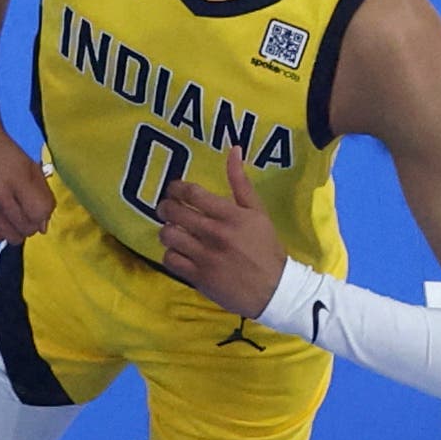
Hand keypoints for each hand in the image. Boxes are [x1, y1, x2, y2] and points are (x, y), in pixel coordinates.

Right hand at [0, 111, 53, 244]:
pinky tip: (2, 218)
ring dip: (18, 230)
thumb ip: (43, 197)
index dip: (44, 213)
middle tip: (27, 211)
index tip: (40, 206)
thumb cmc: (8, 155)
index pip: (40, 213)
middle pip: (27, 228)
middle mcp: (0, 195)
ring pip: (12, 237)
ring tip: (15, 216)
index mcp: (19, 180)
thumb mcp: (32, 169)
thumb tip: (43, 229)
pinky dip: (3, 231)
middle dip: (33, 223)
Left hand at [154, 150, 287, 320]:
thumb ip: (241, 182)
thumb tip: (233, 149)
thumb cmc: (266, 248)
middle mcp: (215, 234)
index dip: (176, 188)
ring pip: (167, 235)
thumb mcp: (257, 212)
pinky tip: (179, 252)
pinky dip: (170, 254)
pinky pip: (170, 260)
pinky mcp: (198, 277)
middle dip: (165, 207)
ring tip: (174, 231)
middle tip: (168, 209)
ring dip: (167, 231)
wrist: (275, 290)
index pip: (192, 193)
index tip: (174, 190)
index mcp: (230, 215)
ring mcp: (205, 257)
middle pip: (174, 212)